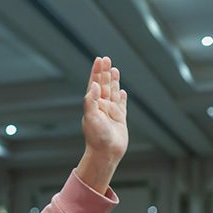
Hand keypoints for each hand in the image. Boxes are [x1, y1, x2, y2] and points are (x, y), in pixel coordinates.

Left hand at [77, 57, 127, 193]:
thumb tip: (93, 86)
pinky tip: (121, 91)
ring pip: (112, 92)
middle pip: (103, 85)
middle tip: (106, 59)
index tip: (99, 59)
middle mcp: (101, 107)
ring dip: (113, 81)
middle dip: (105, 72)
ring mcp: (111, 112)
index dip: (97, 72)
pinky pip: (121, 105)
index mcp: (93, 105)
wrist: (106, 154)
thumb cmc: (97, 138)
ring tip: (114, 70)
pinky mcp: (120, 119)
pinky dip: (121, 97)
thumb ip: (90, 101)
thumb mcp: (90, 118)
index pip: (94, 84)